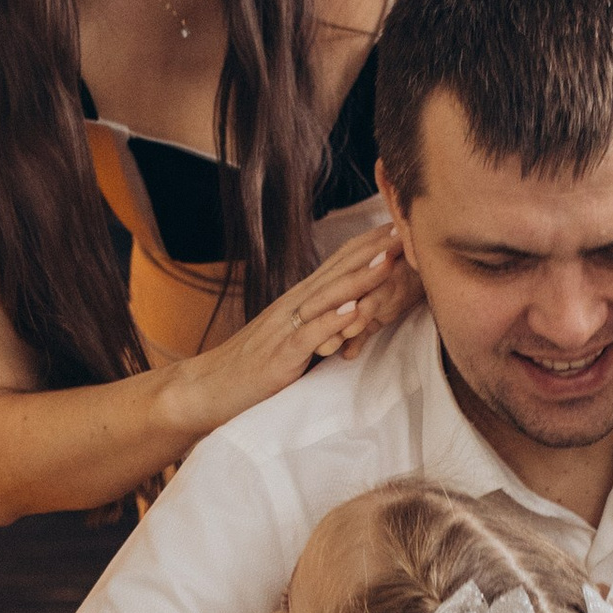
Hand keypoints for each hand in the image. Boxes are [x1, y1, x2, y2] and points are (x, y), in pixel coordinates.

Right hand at [168, 233, 413, 445]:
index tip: (398, 224)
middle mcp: (294, 307)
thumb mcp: (291, 336)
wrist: (207, 388)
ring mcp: (286, 329)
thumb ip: (318, 320)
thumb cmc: (252, 365)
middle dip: (373, 250)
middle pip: (338, 271)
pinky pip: (310, 337)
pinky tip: (355, 310)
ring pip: (328, 298)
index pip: (338, 264)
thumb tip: (351, 307)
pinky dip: (333, 322)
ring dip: (359, 277)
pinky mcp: (281, 356)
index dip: (368, 244)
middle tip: (404, 226)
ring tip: (389, 259)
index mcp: (299, 301)